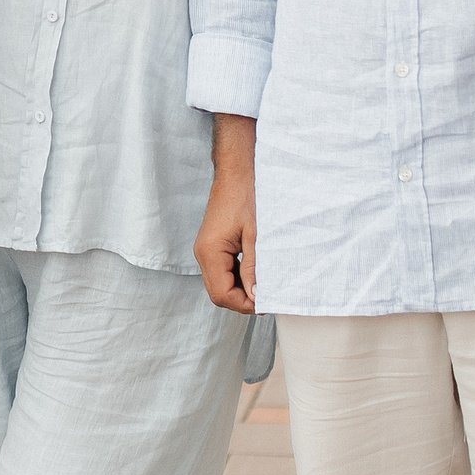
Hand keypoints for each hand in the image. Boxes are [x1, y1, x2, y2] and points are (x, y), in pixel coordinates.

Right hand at [195, 115, 257, 313]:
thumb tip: (257, 297)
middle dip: (244, 299)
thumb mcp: (258, 235)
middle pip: (219, 292)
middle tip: (271, 295)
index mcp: (209, 252)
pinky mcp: (214, 244)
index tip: (269, 302)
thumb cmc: (249, 195)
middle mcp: (203, 253)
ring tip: (268, 283)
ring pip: (222, 283)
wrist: (239, 169)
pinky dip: (240, 277)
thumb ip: (254, 268)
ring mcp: (207, 249)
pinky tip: (258, 271)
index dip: (245, 305)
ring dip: (243, 289)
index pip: (221, 294)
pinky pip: (224, 271)